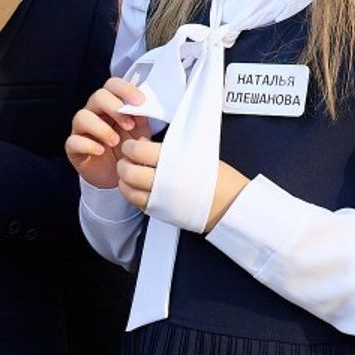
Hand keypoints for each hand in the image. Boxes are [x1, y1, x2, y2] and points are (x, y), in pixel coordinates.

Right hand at [66, 78, 151, 188]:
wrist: (116, 175)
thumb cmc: (126, 150)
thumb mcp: (139, 134)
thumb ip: (141, 120)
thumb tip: (142, 110)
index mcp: (110, 105)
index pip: (112, 85)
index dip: (125, 89)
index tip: (140, 102)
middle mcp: (94, 113)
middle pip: (97, 96)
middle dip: (114, 108)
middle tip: (129, 125)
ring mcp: (81, 129)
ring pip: (82, 117)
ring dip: (101, 128)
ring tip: (115, 141)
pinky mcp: (73, 147)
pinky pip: (73, 141)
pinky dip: (88, 145)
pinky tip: (100, 151)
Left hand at [117, 139, 248, 232]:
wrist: (231, 204)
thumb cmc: (218, 177)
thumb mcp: (196, 152)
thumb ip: (168, 147)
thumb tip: (142, 142)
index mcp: (174, 161)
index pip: (137, 150)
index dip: (130, 146)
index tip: (131, 145)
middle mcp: (165, 181)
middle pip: (128, 171)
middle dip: (123, 163)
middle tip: (127, 159)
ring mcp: (162, 199)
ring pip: (128, 190)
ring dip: (124, 180)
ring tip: (129, 175)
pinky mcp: (161, 212)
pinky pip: (137, 204)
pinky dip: (133, 195)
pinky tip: (138, 188)